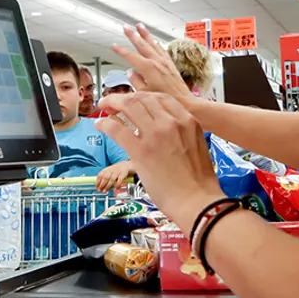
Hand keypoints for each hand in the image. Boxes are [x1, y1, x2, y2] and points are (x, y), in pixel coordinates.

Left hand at [96, 93, 223, 232]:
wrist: (197, 201)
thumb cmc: (198, 181)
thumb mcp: (196, 145)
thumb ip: (181, 132)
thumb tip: (164, 132)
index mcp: (188, 120)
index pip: (161, 98)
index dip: (143, 96)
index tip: (133, 100)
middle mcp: (171, 122)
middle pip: (142, 98)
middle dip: (124, 97)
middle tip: (112, 101)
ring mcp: (156, 134)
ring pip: (129, 107)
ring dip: (112, 104)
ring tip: (103, 107)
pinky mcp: (141, 151)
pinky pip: (117, 129)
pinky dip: (105, 124)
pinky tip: (100, 125)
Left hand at [96, 162, 135, 192]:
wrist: (125, 165)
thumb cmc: (115, 170)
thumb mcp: (108, 171)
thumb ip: (104, 177)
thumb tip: (98, 186)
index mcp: (106, 170)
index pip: (100, 175)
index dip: (98, 182)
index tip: (96, 187)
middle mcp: (111, 170)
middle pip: (105, 178)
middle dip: (102, 185)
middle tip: (100, 190)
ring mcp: (117, 172)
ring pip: (111, 179)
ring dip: (107, 186)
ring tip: (105, 191)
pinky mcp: (122, 174)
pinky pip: (119, 180)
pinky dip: (117, 185)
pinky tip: (115, 189)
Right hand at [112, 24, 191, 99]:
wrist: (185, 103)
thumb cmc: (165, 100)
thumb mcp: (144, 94)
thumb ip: (135, 81)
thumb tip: (130, 73)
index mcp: (148, 68)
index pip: (130, 56)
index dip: (121, 50)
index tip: (114, 45)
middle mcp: (157, 62)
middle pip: (142, 45)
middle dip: (133, 35)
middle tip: (126, 27)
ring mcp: (165, 62)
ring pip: (153, 44)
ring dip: (145, 34)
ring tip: (140, 26)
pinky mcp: (171, 65)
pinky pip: (162, 49)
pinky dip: (157, 43)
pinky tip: (155, 41)